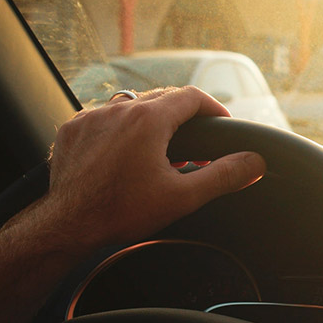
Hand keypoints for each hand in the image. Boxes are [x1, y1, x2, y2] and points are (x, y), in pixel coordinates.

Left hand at [43, 86, 265, 252]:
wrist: (67, 226)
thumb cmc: (122, 212)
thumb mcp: (182, 197)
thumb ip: (223, 176)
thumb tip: (255, 163)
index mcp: (149, 120)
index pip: (192, 96)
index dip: (214, 109)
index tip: (222, 125)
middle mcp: (118, 109)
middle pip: (163, 98)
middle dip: (184, 116)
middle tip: (197, 144)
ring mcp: (91, 116)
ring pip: (132, 105)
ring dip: (152, 121)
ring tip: (162, 150)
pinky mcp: (72, 129)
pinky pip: (104, 117)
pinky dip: (121, 129)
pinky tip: (126, 155)